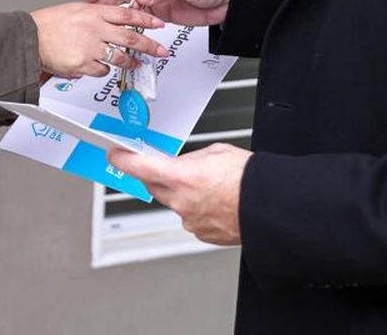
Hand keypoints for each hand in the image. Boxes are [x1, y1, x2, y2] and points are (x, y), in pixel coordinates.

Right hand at [29, 2, 166, 78]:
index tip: (158, 24)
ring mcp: (89, 47)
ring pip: (119, 57)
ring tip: (137, 64)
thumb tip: (115, 20)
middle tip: (161, 51)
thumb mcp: (77, 10)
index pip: (127, 14)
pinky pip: (101, 70)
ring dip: (131, 62)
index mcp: (94, 12)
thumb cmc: (50, 23)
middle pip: (129, 37)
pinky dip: (104, 70)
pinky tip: (100, 67)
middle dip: (149, 45)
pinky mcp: (82, 64)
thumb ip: (97, 15)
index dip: (146, 19)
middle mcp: (94, 29)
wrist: (31, 37)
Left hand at [107, 144, 249, 244]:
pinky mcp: (200, 233)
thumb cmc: (250, 179)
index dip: (122, 160)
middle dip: (155, 175)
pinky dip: (195, 208)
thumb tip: (182, 163)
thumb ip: (191, 159)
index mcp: (181, 177)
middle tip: (164, 166)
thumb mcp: (216, 152)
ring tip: (207, 184)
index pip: (139, 167)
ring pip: (173, 202)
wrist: (271, 207)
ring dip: (181, 192)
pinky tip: (214, 201)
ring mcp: (189, 220)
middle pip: (153, 186)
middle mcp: (181, 201)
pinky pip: (189, 217)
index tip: (115, 155)